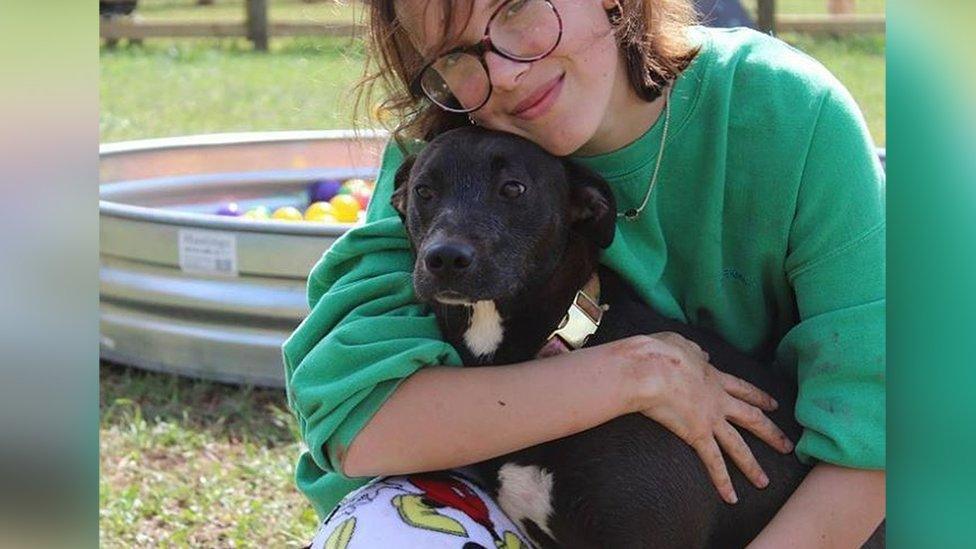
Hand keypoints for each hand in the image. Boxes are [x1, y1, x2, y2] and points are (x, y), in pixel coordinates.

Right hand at [612, 332, 794, 503]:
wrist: (651, 369)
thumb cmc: (660, 353)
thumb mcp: (681, 343)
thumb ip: (695, 351)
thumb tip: (704, 355)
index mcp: (714, 376)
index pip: (743, 389)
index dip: (759, 397)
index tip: (774, 404)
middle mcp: (719, 401)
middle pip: (752, 419)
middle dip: (771, 433)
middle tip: (787, 447)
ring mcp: (710, 419)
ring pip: (738, 446)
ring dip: (752, 465)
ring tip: (764, 482)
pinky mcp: (697, 434)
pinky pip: (713, 462)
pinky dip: (723, 481)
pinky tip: (731, 498)